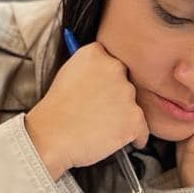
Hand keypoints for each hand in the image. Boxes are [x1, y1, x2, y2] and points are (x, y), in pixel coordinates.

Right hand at [25, 41, 148, 180]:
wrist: (50, 137)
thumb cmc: (54, 113)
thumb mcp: (66, 75)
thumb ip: (89, 70)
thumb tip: (102, 76)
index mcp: (95, 54)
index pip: (112, 62)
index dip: (107, 81)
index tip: (101, 91)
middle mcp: (114, 68)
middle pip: (127, 84)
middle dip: (117, 99)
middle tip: (99, 112)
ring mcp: (126, 93)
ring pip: (135, 107)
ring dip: (124, 117)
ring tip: (101, 127)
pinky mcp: (134, 118)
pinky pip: (142, 130)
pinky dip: (134, 137)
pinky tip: (115, 138)